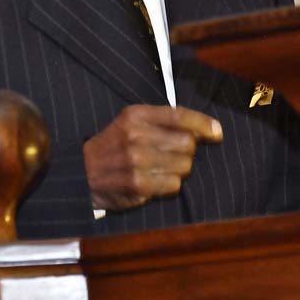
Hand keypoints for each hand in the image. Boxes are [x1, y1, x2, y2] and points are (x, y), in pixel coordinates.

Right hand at [83, 105, 222, 210]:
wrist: (81, 172)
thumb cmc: (113, 145)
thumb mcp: (130, 122)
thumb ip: (162, 121)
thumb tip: (207, 128)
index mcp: (135, 115)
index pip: (179, 115)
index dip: (204, 124)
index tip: (218, 132)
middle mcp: (136, 135)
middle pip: (188, 144)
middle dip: (187, 151)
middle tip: (174, 154)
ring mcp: (136, 160)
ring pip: (184, 166)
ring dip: (178, 169)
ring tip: (160, 168)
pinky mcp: (137, 184)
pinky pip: (174, 185)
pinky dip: (169, 185)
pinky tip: (154, 181)